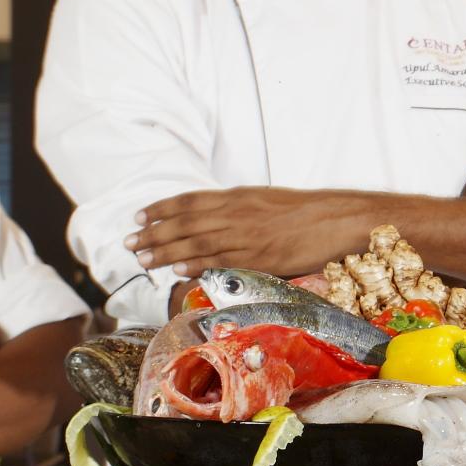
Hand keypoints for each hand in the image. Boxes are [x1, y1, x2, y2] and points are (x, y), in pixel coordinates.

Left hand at [130, 187, 373, 278]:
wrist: (335, 219)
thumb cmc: (304, 212)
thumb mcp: (265, 201)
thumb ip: (237, 210)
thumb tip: (211, 222)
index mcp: (238, 196)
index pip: (190, 201)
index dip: (161, 208)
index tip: (139, 217)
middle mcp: (237, 212)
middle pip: (186, 222)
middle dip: (154, 233)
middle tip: (130, 243)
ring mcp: (247, 235)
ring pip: (197, 242)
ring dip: (166, 251)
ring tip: (143, 259)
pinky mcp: (259, 256)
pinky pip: (222, 260)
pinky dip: (196, 264)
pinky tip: (177, 269)